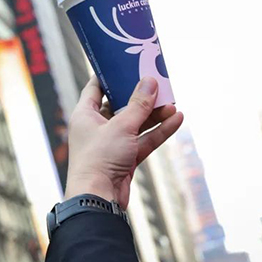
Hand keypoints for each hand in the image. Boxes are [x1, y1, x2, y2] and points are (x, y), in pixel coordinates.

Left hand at [65, 76, 183, 208]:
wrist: (98, 199)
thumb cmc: (100, 158)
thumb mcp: (122, 126)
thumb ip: (139, 104)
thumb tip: (151, 81)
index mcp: (85, 114)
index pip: (96, 87)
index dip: (111, 75)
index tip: (126, 63)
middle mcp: (97, 127)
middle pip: (122, 105)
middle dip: (142, 96)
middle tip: (159, 83)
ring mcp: (112, 143)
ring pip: (137, 123)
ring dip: (155, 115)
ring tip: (174, 104)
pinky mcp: (125, 158)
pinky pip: (144, 140)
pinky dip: (159, 131)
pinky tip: (176, 121)